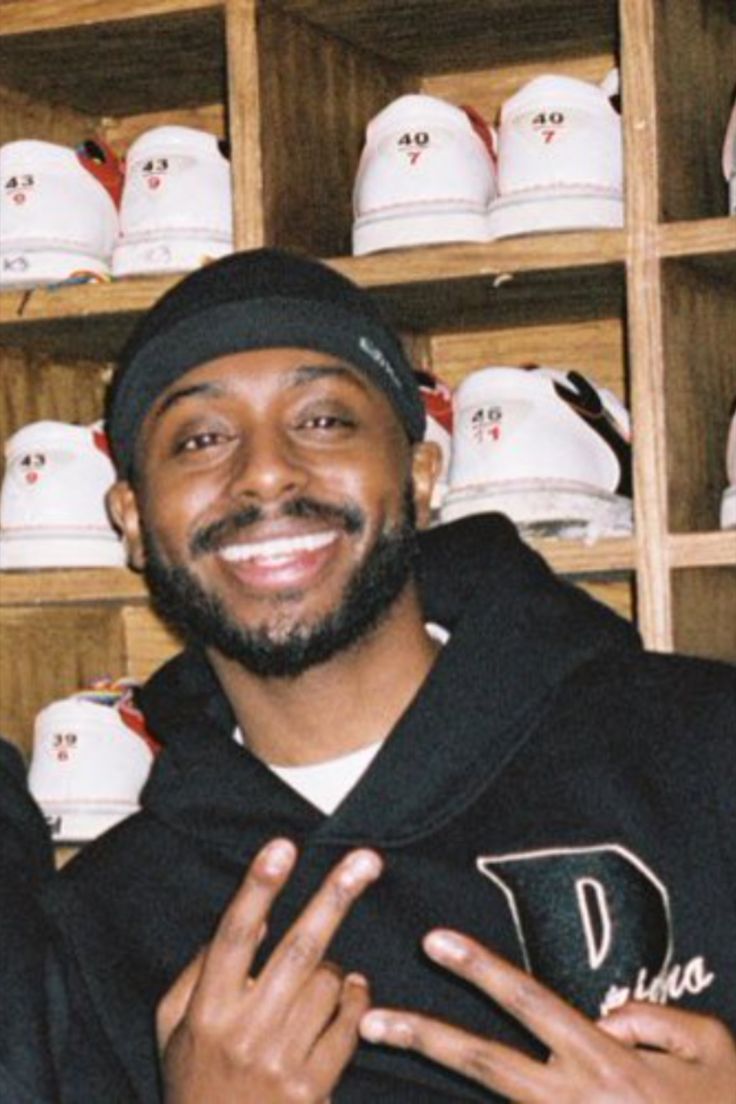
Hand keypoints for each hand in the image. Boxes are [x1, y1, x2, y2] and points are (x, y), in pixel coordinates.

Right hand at [157, 838, 381, 1103]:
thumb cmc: (193, 1081)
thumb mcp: (173, 1025)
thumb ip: (203, 966)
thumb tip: (258, 915)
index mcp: (206, 1010)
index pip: (234, 936)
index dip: (258, 887)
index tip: (282, 846)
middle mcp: (244, 1033)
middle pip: (298, 950)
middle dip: (334, 898)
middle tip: (367, 860)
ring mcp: (281, 1063)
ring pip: (328, 984)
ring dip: (337, 967)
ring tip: (325, 974)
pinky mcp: (312, 1089)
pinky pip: (350, 1025)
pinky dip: (356, 1001)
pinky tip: (349, 997)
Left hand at [360, 928, 735, 1102]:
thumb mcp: (712, 1047)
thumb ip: (657, 1017)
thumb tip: (606, 1014)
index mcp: (608, 1064)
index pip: (530, 1003)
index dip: (480, 968)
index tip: (434, 939)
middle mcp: (576, 1100)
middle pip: (484, 1065)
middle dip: (424, 1038)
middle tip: (371, 1022)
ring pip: (494, 1099)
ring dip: (443, 1073)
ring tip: (390, 1047)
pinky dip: (489, 1101)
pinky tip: (443, 1075)